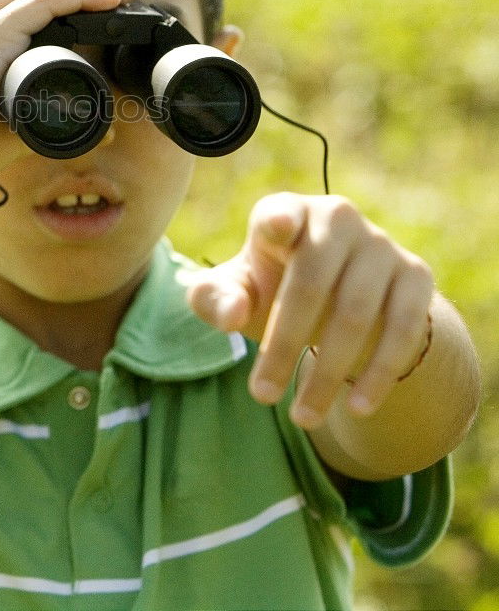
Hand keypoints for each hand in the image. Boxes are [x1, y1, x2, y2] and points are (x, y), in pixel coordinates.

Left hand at [186, 193, 434, 428]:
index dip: (279, 219)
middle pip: (311, 284)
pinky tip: (357, 407)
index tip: (277, 228)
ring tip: (302, 417)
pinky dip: (380, 371)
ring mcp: (380, 244)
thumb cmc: (268, 289)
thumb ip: (213, 298)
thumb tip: (232, 314)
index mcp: (286, 212)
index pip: (280, 213)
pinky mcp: (415, 274)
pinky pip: (404, 327)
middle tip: (262, 396)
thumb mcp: (234, 292)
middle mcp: (337, 217)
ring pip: (357, 313)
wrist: (338, 297)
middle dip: (284, 345)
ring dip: (328, 371)